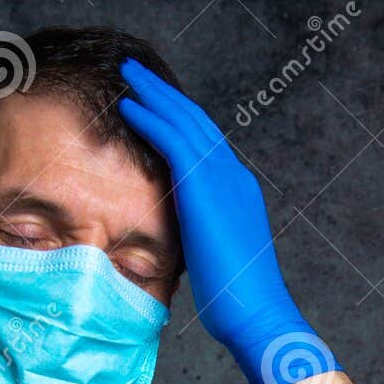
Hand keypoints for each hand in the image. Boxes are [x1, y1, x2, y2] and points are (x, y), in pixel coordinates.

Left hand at [118, 56, 340, 383]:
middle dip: (166, 95)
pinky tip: (128, 106)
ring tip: (127, 75)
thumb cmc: (235, 300)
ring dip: (154, 95)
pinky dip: (150, 119)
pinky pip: (173, 140)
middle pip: (196, 121)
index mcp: (236, 192)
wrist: (255, 310)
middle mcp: (233, 176)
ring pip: (184, 121)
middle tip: (137, 74)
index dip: (179, 120)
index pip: (205, 144)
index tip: (157, 105)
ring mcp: (223, 177)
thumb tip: (175, 244)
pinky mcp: (204, 186)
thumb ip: (196, 238)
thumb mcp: (212, 258)